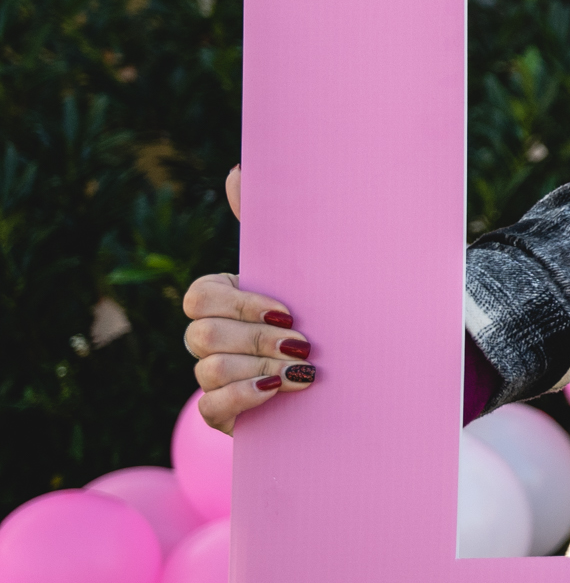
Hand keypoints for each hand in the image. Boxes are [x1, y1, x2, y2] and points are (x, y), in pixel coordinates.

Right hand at [183, 167, 313, 432]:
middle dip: (255, 338)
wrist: (356, 371)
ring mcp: (216, 375)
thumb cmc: (327, 307)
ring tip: (304, 371)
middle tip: (303, 343)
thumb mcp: (309, 267)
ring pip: (207, 368)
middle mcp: (213, 336)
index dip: (239, 303)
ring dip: (257, 368)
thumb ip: (278, 222)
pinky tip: (276, 391)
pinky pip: (210, 407)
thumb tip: (239, 170)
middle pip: (202, 332)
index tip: (288, 310)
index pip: (201, 294)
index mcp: (225, 298)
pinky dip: (242, 397)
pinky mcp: (226, 412)